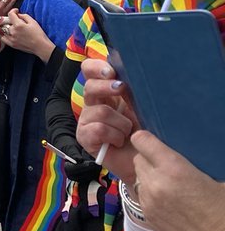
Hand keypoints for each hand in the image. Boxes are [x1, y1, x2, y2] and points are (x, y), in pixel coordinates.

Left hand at [0, 10, 52, 60]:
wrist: (41, 46)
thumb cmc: (38, 34)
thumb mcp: (33, 22)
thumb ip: (24, 16)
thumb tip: (18, 14)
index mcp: (18, 25)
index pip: (10, 14)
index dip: (13, 11)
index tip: (16, 11)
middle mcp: (13, 31)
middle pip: (7, 22)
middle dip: (12, 20)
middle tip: (19, 22)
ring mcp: (11, 38)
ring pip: (4, 30)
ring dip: (8, 27)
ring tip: (16, 29)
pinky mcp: (12, 44)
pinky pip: (3, 38)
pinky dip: (5, 35)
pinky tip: (11, 34)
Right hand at [74, 58, 138, 181]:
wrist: (145, 162)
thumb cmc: (146, 133)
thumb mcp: (141, 107)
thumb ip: (133, 90)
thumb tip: (134, 71)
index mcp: (105, 91)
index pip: (89, 70)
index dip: (96, 67)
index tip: (111, 71)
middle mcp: (93, 104)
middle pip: (89, 86)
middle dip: (106, 87)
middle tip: (121, 89)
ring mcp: (86, 120)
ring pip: (99, 111)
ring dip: (120, 123)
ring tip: (128, 133)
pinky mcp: (84, 137)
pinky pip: (98, 129)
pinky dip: (114, 136)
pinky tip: (118, 142)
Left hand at [132, 130, 224, 230]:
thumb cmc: (223, 213)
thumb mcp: (218, 182)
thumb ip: (200, 165)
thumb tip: (196, 159)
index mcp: (174, 169)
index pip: (142, 141)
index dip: (146, 139)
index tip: (152, 141)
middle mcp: (155, 183)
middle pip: (138, 160)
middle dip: (148, 159)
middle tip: (165, 164)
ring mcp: (149, 202)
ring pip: (138, 178)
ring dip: (148, 177)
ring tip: (168, 184)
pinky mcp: (148, 217)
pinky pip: (142, 197)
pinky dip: (150, 194)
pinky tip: (168, 201)